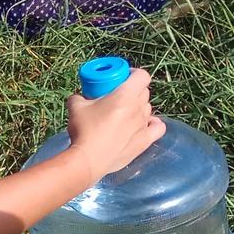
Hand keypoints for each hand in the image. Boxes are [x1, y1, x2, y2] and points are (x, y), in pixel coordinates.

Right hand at [64, 67, 163, 182]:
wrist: (89, 160)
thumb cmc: (84, 130)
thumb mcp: (76, 107)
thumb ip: (79, 97)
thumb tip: (79, 97)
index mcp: (125, 95)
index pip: (142, 76)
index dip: (133, 74)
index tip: (122, 78)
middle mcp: (138, 108)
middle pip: (144, 92)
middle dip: (133, 90)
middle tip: (118, 97)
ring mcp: (143, 125)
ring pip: (148, 109)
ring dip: (138, 107)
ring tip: (124, 114)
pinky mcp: (145, 141)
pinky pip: (158, 127)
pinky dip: (153, 124)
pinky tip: (143, 125)